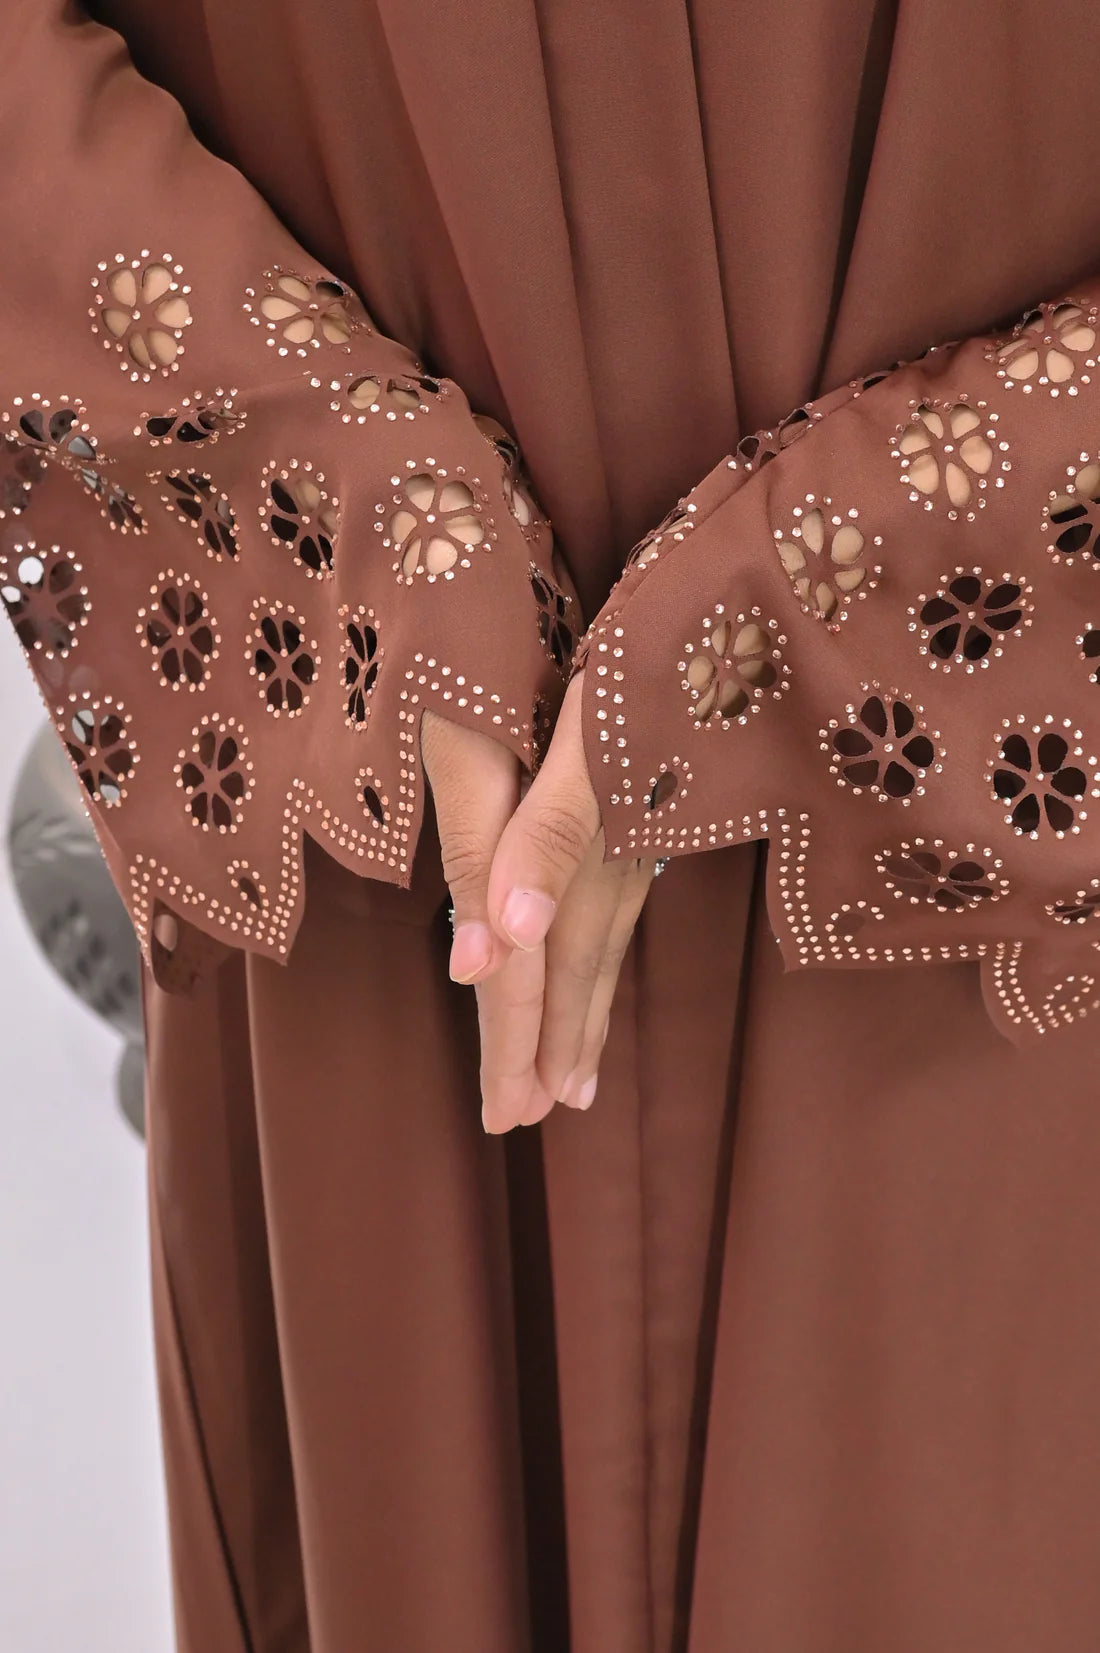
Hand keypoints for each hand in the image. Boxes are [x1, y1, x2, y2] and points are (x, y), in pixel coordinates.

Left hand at [479, 673, 653, 1131]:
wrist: (757, 596)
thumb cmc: (664, 653)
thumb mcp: (594, 736)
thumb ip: (549, 834)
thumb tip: (501, 940)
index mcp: (595, 846)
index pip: (541, 966)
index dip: (517, 1040)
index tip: (506, 1114)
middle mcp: (626, 854)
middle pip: (577, 972)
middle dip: (551, 1047)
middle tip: (529, 1115)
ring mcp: (649, 834)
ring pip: (607, 946)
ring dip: (585, 1013)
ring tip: (576, 1077)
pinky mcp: (661, 806)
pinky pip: (623, 908)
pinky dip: (606, 956)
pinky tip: (603, 960)